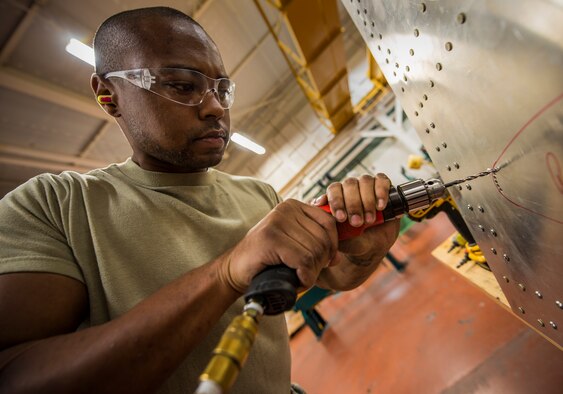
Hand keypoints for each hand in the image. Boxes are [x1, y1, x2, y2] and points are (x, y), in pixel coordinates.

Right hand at [220, 199, 338, 292]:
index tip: (325, 261)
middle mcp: (286, 208)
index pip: (328, 222)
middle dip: (321, 263)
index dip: (332, 246)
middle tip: (307, 274)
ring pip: (314, 252)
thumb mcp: (293, 245)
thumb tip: (338, 257)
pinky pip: (304, 261)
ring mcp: (277, 222)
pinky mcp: (271, 238)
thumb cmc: (267, 259)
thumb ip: (315, 244)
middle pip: (323, 239)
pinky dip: (305, 277)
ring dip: (312, 272)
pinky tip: (298, 281)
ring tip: (299, 277)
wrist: (235, 269)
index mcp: (294, 206)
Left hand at [312, 173, 398, 262]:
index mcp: (337, 196)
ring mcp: (367, 186)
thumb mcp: (339, 237)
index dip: (337, 201)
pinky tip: (380, 206)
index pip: (334, 189)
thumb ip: (328, 222)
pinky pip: (382, 181)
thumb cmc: (352, 241)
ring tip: (369, 220)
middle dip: (353, 205)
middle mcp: (351, 188)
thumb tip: (317, 204)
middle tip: (357, 223)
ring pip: (365, 181)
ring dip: (367, 201)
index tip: (341, 219)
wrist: (374, 247)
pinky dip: (381, 192)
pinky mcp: (384, 187)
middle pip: (349, 184)